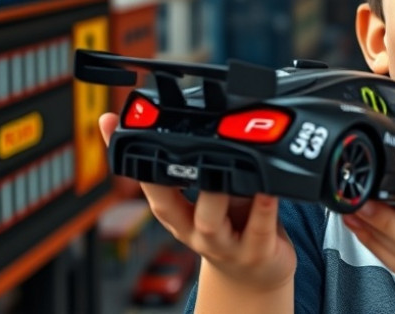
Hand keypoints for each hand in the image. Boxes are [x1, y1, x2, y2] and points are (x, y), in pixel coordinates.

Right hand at [99, 113, 295, 294]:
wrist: (257, 274)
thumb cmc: (234, 227)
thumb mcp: (212, 194)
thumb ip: (204, 164)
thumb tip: (192, 120)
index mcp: (178, 215)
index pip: (149, 186)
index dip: (134, 162)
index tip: (124, 130)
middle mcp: (194, 231)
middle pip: (167, 207)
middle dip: (162, 180)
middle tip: (175, 148)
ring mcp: (224, 245)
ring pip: (209, 221)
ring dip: (214, 194)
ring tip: (225, 168)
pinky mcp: (255, 252)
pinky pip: (258, 228)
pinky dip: (264, 208)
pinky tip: (269, 188)